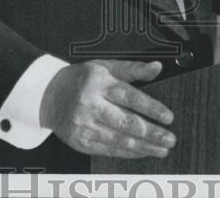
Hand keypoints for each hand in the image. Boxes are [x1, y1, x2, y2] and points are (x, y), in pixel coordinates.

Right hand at [40, 60, 175, 158]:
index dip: (151, 108)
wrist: (48, 96)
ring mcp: (84, 126)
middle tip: (170, 138)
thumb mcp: (105, 66)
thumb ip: (133, 68)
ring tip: (162, 149)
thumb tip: (157, 67)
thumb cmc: (81, 79)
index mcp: (98, 84)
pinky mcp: (81, 142)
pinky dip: (128, 153)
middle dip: (151, 133)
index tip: (168, 117)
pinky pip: (109, 150)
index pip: (129, 97)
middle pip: (125, 122)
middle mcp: (91, 106)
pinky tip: (143, 152)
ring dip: (144, 147)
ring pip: (119, 140)